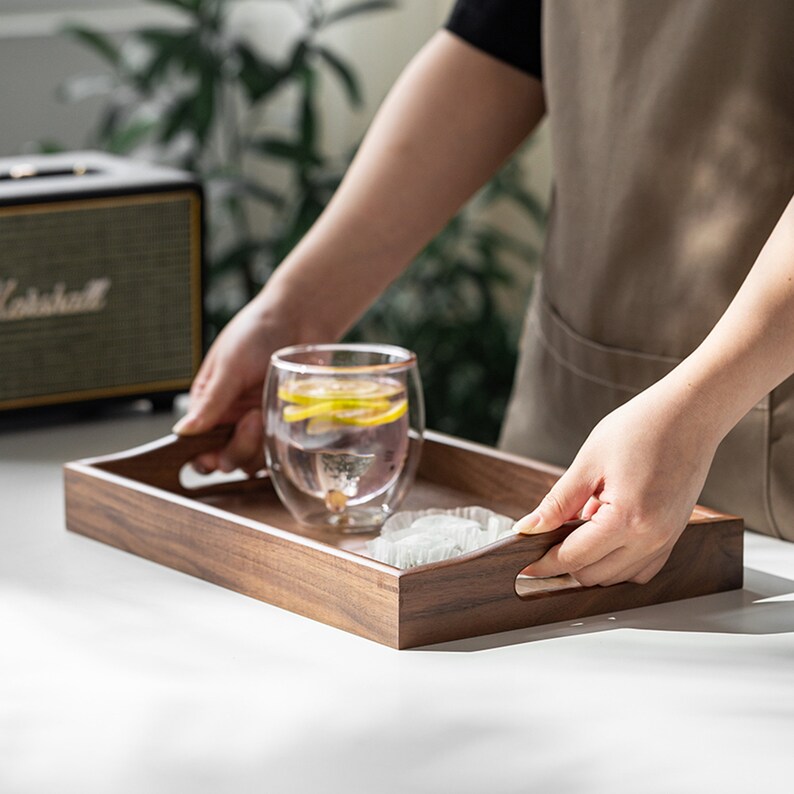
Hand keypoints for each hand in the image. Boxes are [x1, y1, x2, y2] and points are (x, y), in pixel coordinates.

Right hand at [172, 298, 291, 474]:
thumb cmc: (258, 332)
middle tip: (253, 419)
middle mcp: (233, 419)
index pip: (198, 444)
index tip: (214, 457)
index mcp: (210, 405)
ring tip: (267, 411)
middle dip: (239, 447)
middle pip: (228, 458)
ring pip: (255, 459)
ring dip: (260, 444)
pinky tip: (285, 424)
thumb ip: (209, 402)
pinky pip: (281, 450)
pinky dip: (282, 445)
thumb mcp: (229, 367)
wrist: (300, 317)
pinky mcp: (285, 423)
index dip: (204, 456)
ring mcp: (261, 423)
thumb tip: (182, 431)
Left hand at [514, 383, 720, 585]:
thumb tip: (528, 527)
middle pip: (594, 575)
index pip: (574, 558)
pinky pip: (641, 568)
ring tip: (580, 525)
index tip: (524, 564)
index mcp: (627, 518)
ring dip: (592, 563)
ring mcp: (666, 540)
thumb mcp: (588, 462)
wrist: (689, 414)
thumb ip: (557, 502)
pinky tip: (605, 534)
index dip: (543, 563)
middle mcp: (651, 538)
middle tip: (548, 537)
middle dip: (565, 562)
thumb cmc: (642, 427)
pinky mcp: (674, 536)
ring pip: (617, 577)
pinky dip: (617, 562)